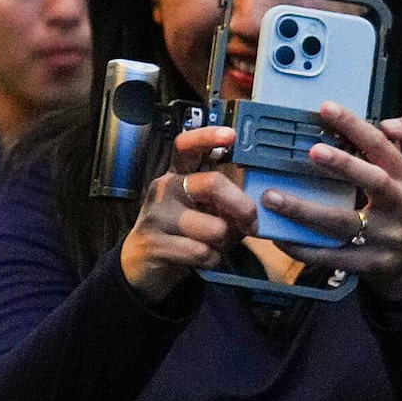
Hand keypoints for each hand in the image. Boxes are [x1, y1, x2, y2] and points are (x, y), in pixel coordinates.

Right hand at [118, 123, 250, 302]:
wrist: (144, 264)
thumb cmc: (185, 234)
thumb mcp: (208, 212)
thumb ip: (230, 203)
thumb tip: (258, 204)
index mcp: (178, 176)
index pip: (186, 147)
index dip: (207, 137)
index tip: (231, 135)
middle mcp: (165, 189)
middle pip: (212, 183)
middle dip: (241, 205)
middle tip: (251, 221)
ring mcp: (156, 215)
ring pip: (213, 227)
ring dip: (224, 242)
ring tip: (215, 245)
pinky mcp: (154, 243)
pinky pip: (201, 252)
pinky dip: (210, 259)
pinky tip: (201, 258)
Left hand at [268, 104, 401, 301]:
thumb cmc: (396, 206)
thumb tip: (390, 124)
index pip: (381, 146)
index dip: (356, 126)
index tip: (325, 107)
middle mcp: (400, 204)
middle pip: (374, 180)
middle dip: (344, 164)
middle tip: (311, 150)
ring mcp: (386, 236)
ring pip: (343, 222)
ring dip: (305, 209)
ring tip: (271, 197)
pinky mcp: (369, 264)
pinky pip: (331, 255)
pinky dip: (303, 247)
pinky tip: (278, 236)